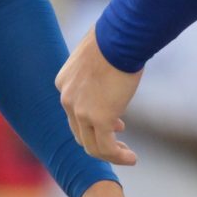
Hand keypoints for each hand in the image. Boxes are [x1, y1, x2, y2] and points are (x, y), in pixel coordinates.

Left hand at [56, 26, 142, 164]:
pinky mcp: (99, 118)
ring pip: (91, 145)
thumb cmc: (114, 39)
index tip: (117, 122)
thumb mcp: (97, 56)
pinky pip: (106, 147)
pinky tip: (132, 158)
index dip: (93, 121)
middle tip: (119, 140)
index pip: (74, 112)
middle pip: (79, 131)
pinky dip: (118, 156)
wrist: (120, 38)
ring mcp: (81, 111)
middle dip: (99, 138)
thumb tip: (112, 76)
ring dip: (109, 153)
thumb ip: (97, 72)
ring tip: (127, 155)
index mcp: (63, 83)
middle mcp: (67, 99)